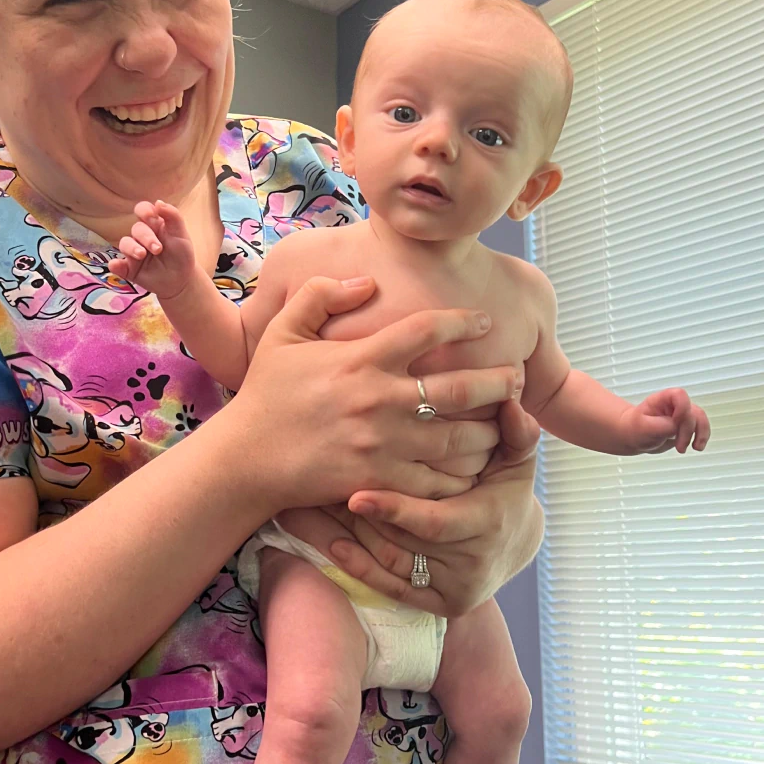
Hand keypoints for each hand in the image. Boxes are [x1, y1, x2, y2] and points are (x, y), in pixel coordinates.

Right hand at [108, 199, 196, 299]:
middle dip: (146, 237)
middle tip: (158, 249)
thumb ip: (173, 216)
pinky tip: (116, 265)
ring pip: (124, 243)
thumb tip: (158, 202)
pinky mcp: (129, 269)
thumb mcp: (181, 234)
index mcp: (154, 224)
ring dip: (131, 248)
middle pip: (136, 228)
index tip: (152, 217)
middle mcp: (141, 236)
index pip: (143, 210)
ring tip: (142, 255)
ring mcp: (134, 252)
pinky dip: (115, 265)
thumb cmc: (181, 254)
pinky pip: (117, 265)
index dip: (144, 211)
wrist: (182, 280)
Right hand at [232, 277, 523, 513]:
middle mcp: (378, 399)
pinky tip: (474, 469)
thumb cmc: (266, 394)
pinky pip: (434, 481)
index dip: (463, 322)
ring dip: (488, 432)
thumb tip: (367, 281)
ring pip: (456, 439)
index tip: (485, 322)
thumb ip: (320, 296)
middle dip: (498, 383)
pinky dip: (461, 476)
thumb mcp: (283, 333)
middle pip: (458, 389)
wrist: (245, 459)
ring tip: (504, 425)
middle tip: (517, 379)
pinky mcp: (378, 480)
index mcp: (361, 358)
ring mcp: (381, 443)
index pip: (426, 330)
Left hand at [323, 397, 544, 615]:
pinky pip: (392, 588)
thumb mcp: (516, 460)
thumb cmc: (506, 489)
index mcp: (489, 524)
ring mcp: (455, 588)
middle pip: (403, 542)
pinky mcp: (440, 605)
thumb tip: (512, 402)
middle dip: (359, 519)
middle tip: (318, 493)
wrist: (516, 545)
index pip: (434, 522)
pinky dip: (359, 568)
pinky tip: (332, 545)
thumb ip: (515, 432)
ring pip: (391, 563)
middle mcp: (472, 563)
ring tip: (312, 512)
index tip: (355, 496)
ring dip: (349, 538)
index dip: (394, 510)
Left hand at [620, 388, 710, 453]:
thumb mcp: (643, 428)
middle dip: (688, 430)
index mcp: (662, 399)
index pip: (679, 395)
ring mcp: (681, 414)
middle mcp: (674, 404)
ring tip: (695, 448)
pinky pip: (700, 427)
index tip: (675, 425)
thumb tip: (678, 427)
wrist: (634, 436)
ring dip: (701, 434)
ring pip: (700, 419)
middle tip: (679, 446)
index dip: (682, 409)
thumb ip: (662, 426)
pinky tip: (697, 447)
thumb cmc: (635, 428)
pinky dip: (702, 437)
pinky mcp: (685, 425)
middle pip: (692, 410)